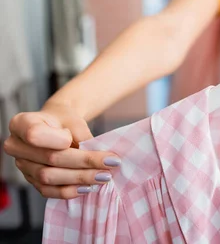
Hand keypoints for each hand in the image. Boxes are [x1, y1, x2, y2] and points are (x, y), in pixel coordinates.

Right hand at [3, 108, 120, 198]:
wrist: (57, 126)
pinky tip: (89, 187)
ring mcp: (22, 166)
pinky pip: (49, 191)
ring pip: (50, 177)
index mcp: (21, 124)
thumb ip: (81, 136)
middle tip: (111, 163)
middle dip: (84, 162)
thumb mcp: (74, 119)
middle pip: (50, 159)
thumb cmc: (65, 121)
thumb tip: (99, 158)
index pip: (35, 135)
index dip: (59, 140)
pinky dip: (70, 191)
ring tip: (104, 176)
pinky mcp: (31, 181)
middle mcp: (16, 146)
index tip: (86, 141)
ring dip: (81, 178)